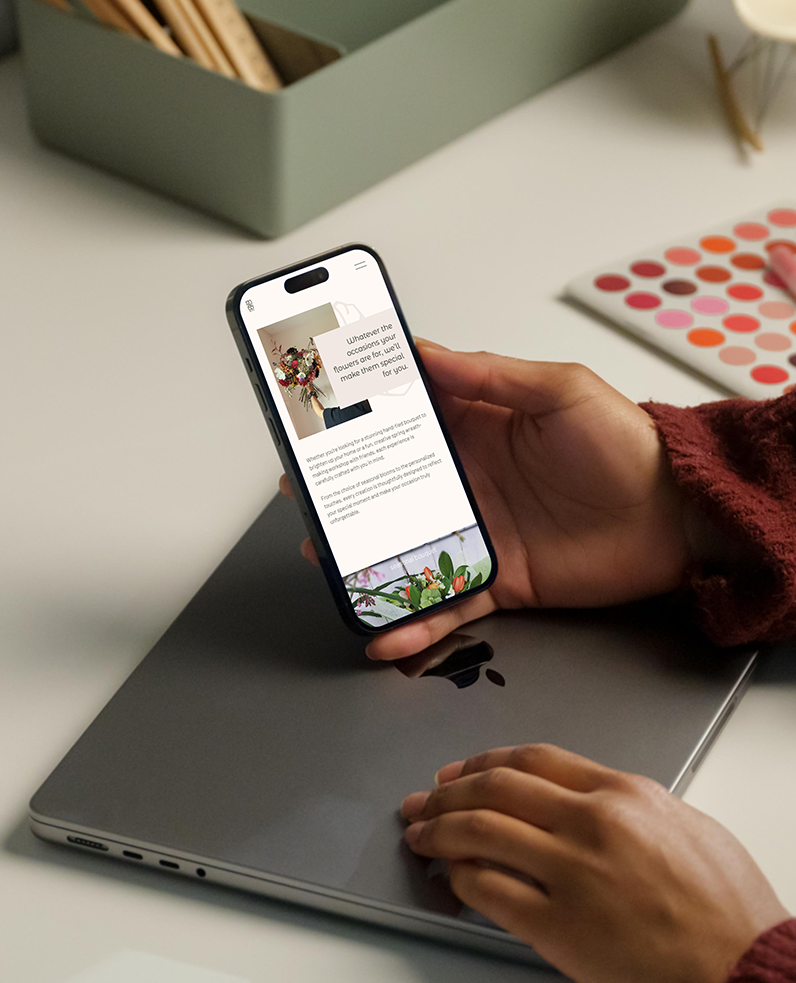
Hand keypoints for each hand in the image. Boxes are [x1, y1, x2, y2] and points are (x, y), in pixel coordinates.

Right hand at [284, 346, 691, 661]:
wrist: (678, 518)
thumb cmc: (626, 445)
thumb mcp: (559, 390)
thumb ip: (490, 374)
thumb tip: (424, 352)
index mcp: (476, 425)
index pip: (403, 420)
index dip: (358, 419)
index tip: (315, 420)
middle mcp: (467, 479)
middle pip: (390, 489)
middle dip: (344, 494)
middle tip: (304, 495)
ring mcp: (478, 532)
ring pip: (405, 548)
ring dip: (364, 559)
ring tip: (328, 563)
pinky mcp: (498, 580)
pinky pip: (446, 603)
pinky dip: (414, 622)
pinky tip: (383, 630)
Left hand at [401, 744, 789, 982]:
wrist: (751, 974)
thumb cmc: (730, 910)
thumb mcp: (685, 827)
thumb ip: (626, 807)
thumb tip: (576, 804)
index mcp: (622, 793)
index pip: (531, 760)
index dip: (482, 762)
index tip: (457, 772)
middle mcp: (591, 823)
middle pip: (493, 789)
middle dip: (446, 793)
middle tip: (421, 802)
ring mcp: (571, 874)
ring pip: (478, 833)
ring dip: (437, 831)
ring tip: (419, 837)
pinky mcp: (557, 929)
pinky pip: (487, 892)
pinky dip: (459, 880)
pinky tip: (452, 879)